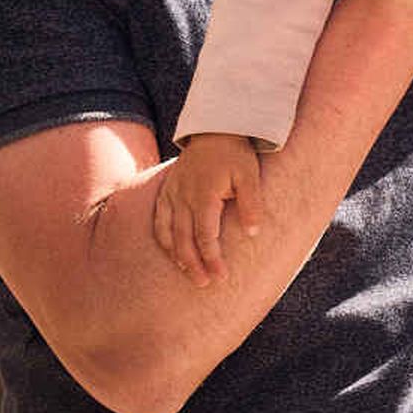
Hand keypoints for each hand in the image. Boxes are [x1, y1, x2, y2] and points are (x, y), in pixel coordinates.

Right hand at [149, 133, 262, 283]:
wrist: (215, 128)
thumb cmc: (236, 154)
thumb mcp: (250, 175)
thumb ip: (252, 203)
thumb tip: (253, 233)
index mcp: (204, 195)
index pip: (205, 236)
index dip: (212, 259)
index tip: (221, 277)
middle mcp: (183, 196)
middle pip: (183, 239)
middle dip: (193, 264)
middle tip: (203, 284)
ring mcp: (172, 193)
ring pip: (167, 232)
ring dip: (176, 255)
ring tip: (188, 273)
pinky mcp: (166, 190)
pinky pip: (159, 219)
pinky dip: (163, 239)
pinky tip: (171, 251)